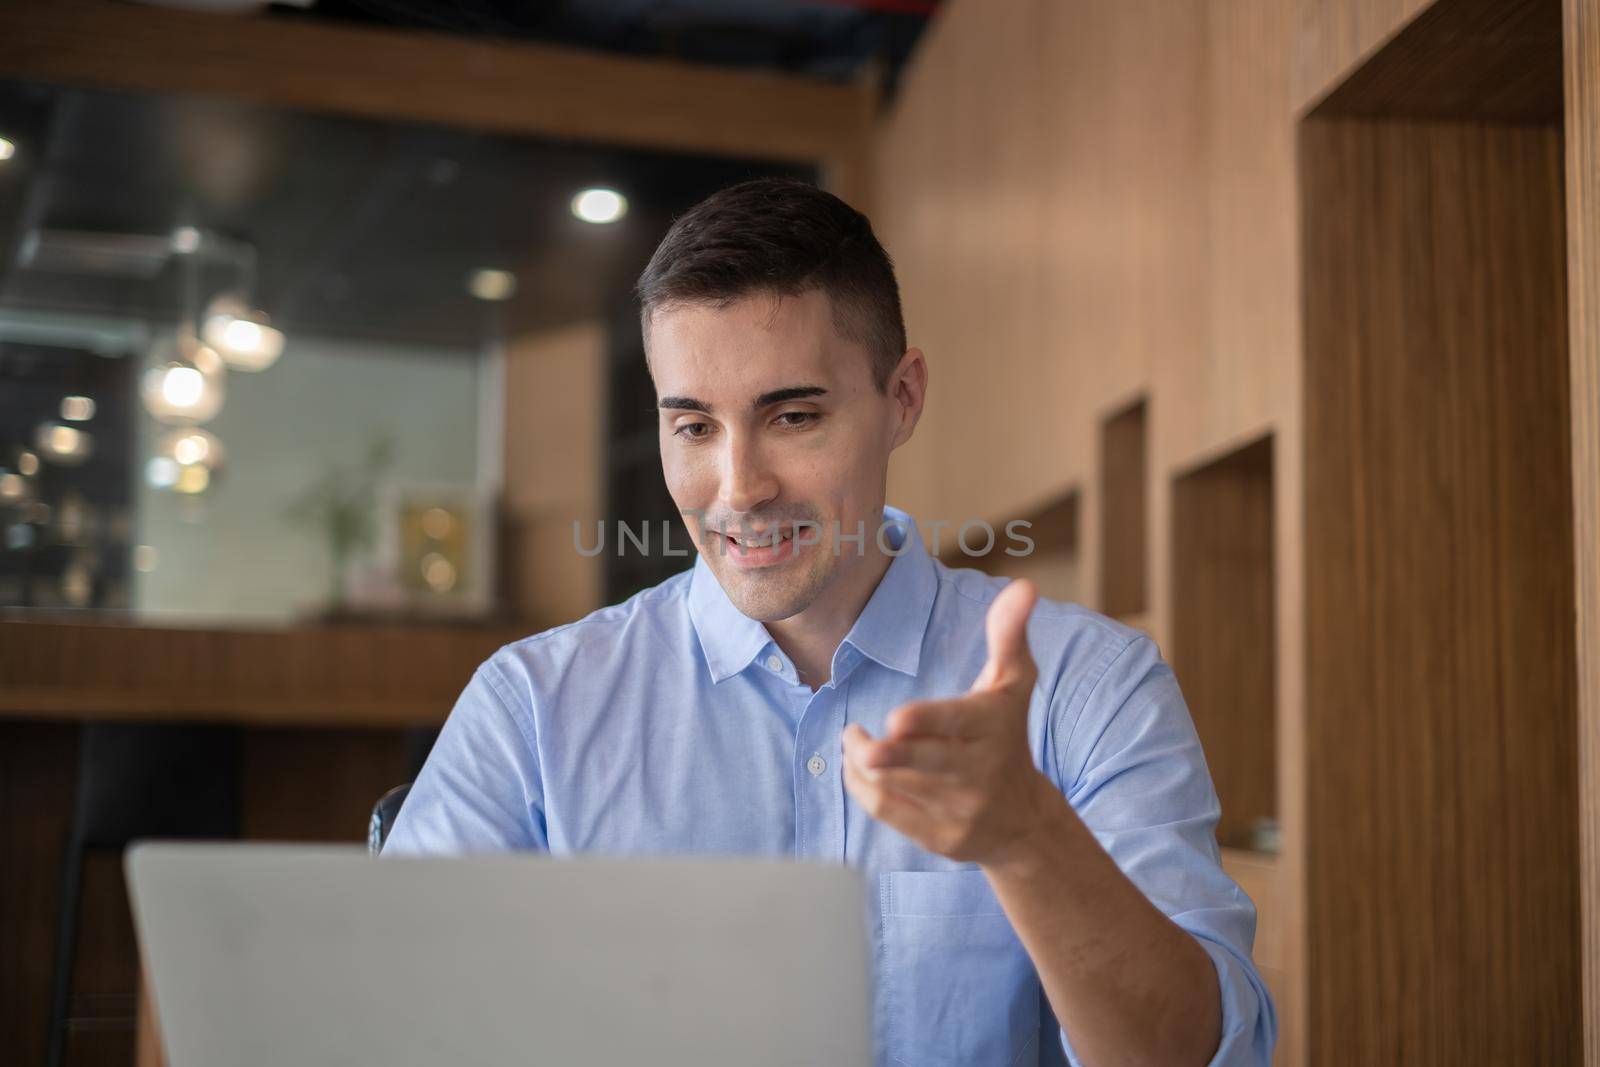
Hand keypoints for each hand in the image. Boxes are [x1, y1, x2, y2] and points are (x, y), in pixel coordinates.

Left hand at [842, 578, 1060, 866]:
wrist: (1025, 822)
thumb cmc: (1007, 736)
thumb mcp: (1013, 685)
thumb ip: (1009, 635)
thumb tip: (1025, 586)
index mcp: (992, 728)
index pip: (958, 723)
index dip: (927, 722)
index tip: (896, 720)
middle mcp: (978, 772)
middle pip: (925, 763)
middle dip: (888, 756)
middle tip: (858, 740)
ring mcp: (960, 810)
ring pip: (898, 788)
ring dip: (862, 764)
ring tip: (853, 740)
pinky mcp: (940, 839)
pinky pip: (889, 814)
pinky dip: (863, 789)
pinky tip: (856, 766)